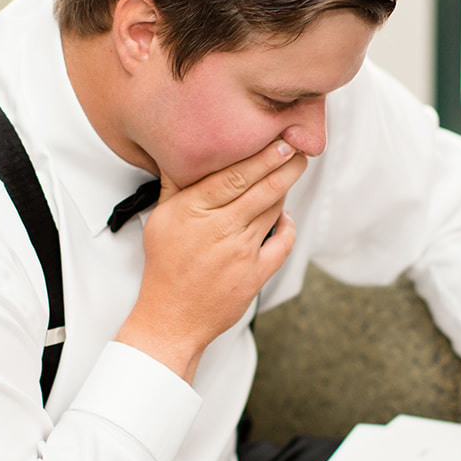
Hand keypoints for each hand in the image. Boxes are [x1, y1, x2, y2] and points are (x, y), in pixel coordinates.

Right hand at [116, 140, 305, 380]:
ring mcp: (241, 252)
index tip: (281, 142)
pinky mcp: (256, 274)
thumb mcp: (159, 220)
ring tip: (291, 172)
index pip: (235, 176)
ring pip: (273, 210)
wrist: (173, 318)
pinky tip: (285, 216)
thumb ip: (174, 185)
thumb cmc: (165, 267)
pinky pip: (283, 242)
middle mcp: (220, 229)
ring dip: (285, 190)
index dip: (263, 157)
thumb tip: (182, 153)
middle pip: (262, 189)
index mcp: (194, 211)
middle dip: (286, 165)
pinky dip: (288, 225)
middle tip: (300, 148)